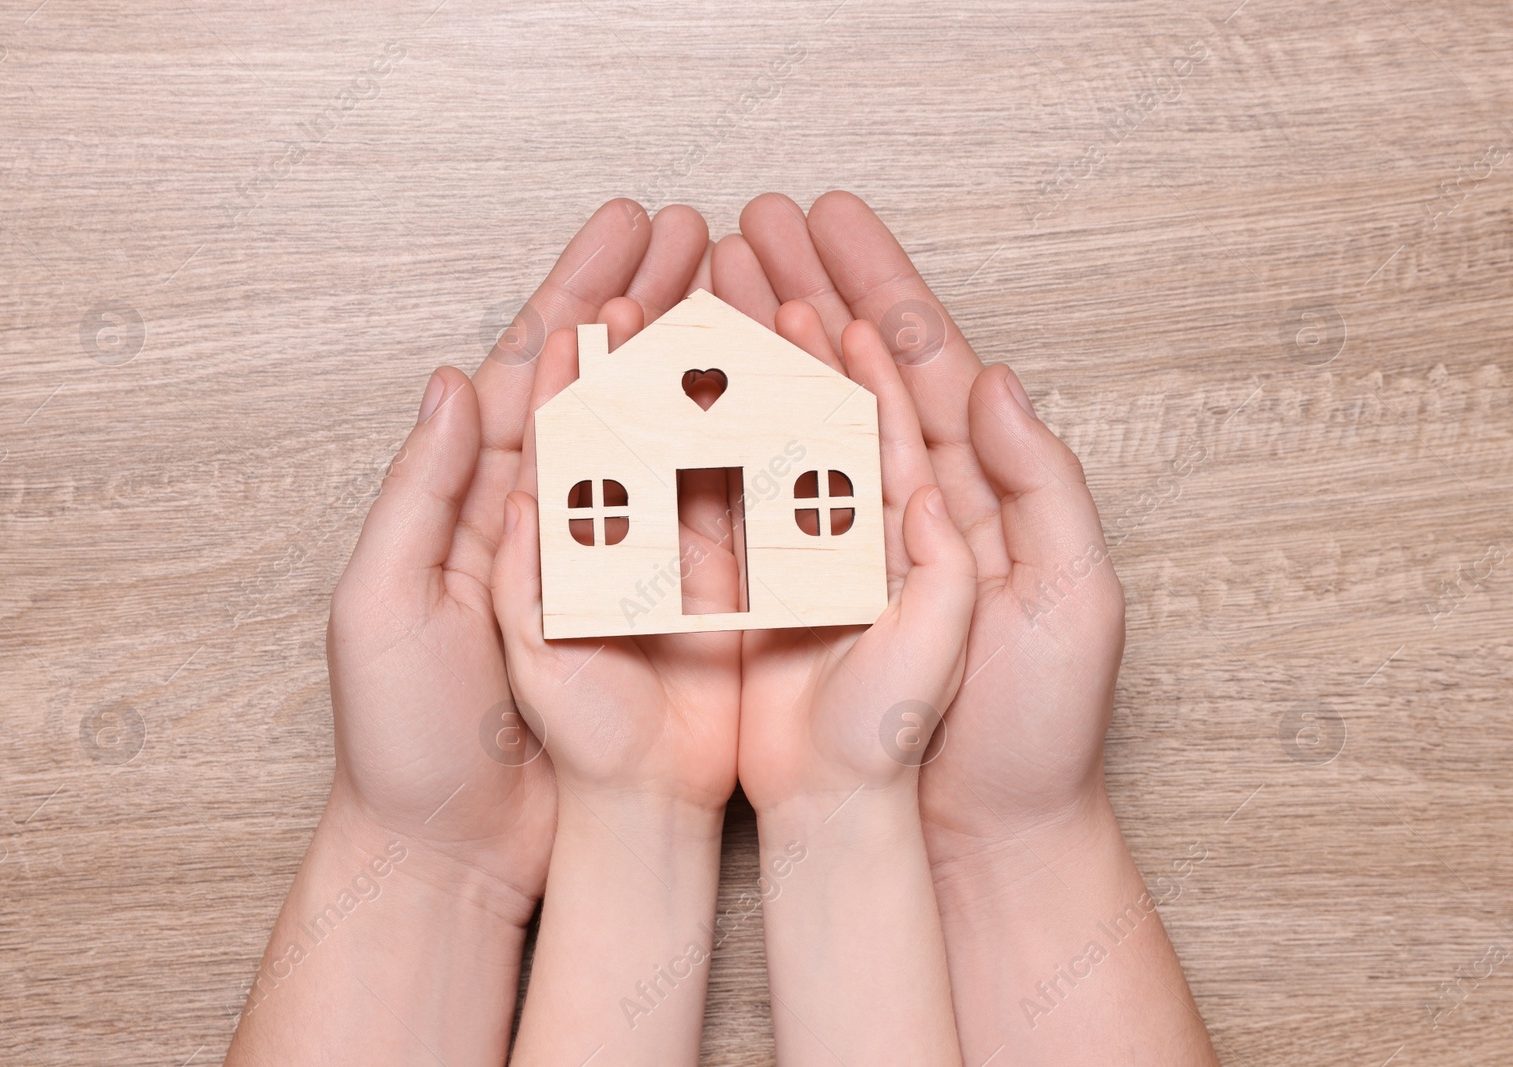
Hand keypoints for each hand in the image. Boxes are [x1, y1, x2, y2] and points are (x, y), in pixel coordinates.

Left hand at [229, 200, 714, 1066]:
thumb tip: (456, 380)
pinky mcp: (675, 618)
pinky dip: (759, 465)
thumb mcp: (384, 601)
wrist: (464, 850)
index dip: (588, 295)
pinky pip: (723, 529)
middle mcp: (564, 519)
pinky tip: (794, 407)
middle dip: (663, 305)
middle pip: (620, 390)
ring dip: (720, 366)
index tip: (631, 229)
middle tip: (709, 232)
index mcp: (484, 500)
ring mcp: (625, 565)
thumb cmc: (405, 736)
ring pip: (681, 444)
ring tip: (762, 294)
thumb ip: (425, 491)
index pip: (541, 373)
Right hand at [714, 190, 1122, 858]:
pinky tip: (671, 400)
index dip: (869, 287)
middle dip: (792, 295)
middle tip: (742, 228)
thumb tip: (999, 381)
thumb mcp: (1075, 600)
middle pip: (841, 376)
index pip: (918, 364)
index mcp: (975, 491)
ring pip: (783, 429)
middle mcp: (900, 506)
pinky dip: (707, 449)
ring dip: (743, 355)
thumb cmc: (1039, 732)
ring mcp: (838, 550)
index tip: (824, 223)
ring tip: (696, 289)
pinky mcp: (789, 602)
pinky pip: (743, 511)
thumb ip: (1043, 487)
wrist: (974, 837)